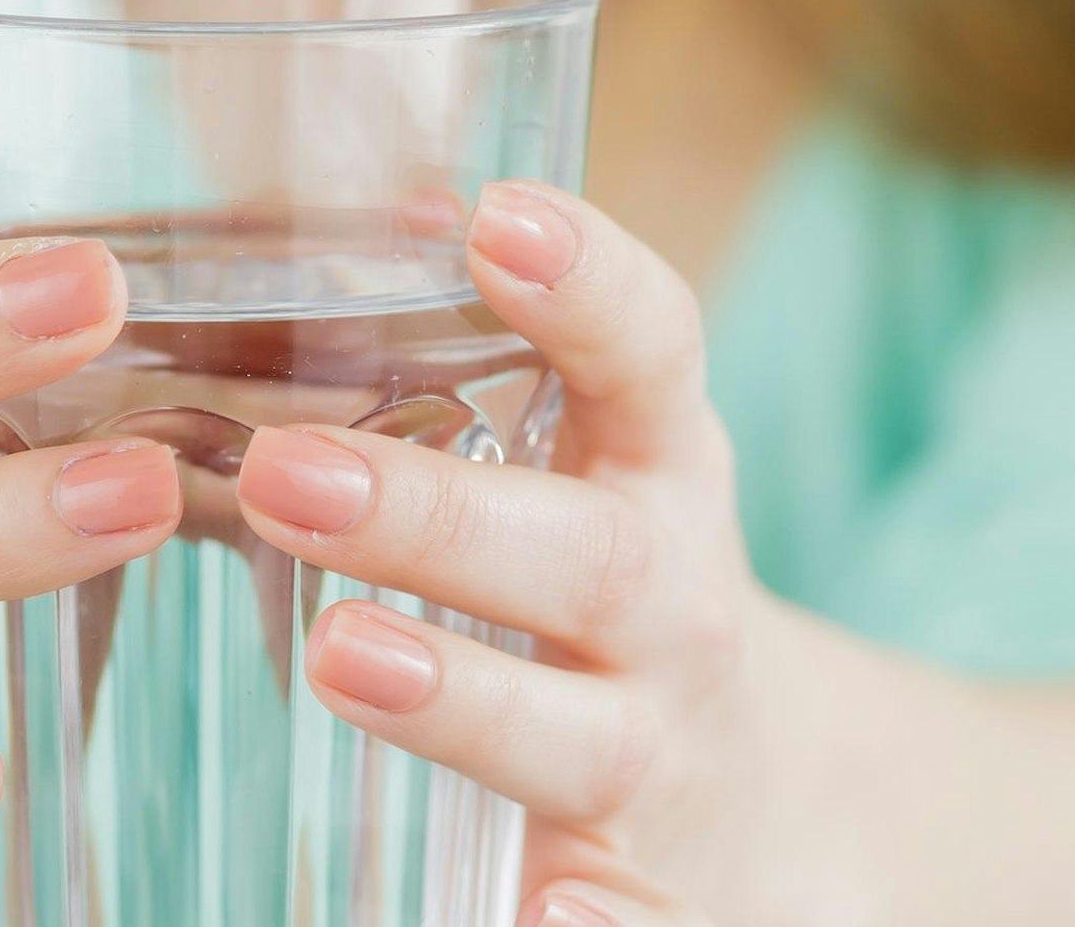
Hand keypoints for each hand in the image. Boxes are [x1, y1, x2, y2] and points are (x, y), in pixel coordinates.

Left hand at [233, 179, 892, 923]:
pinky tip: (540, 918)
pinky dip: (585, 925)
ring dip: (464, 698)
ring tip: (346, 658)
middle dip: (440, 514)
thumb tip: (294, 252)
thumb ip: (462, 393)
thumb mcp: (583, 483)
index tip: (493, 218)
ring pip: (576, 734)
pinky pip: (630, 918)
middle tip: (288, 472)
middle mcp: (673, 611)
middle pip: (582, 556)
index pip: (648, 359)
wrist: (786, 808)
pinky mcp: (654, 893)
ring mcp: (666, 758)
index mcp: (654, 480)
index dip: (588, 285)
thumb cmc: (620, 610)